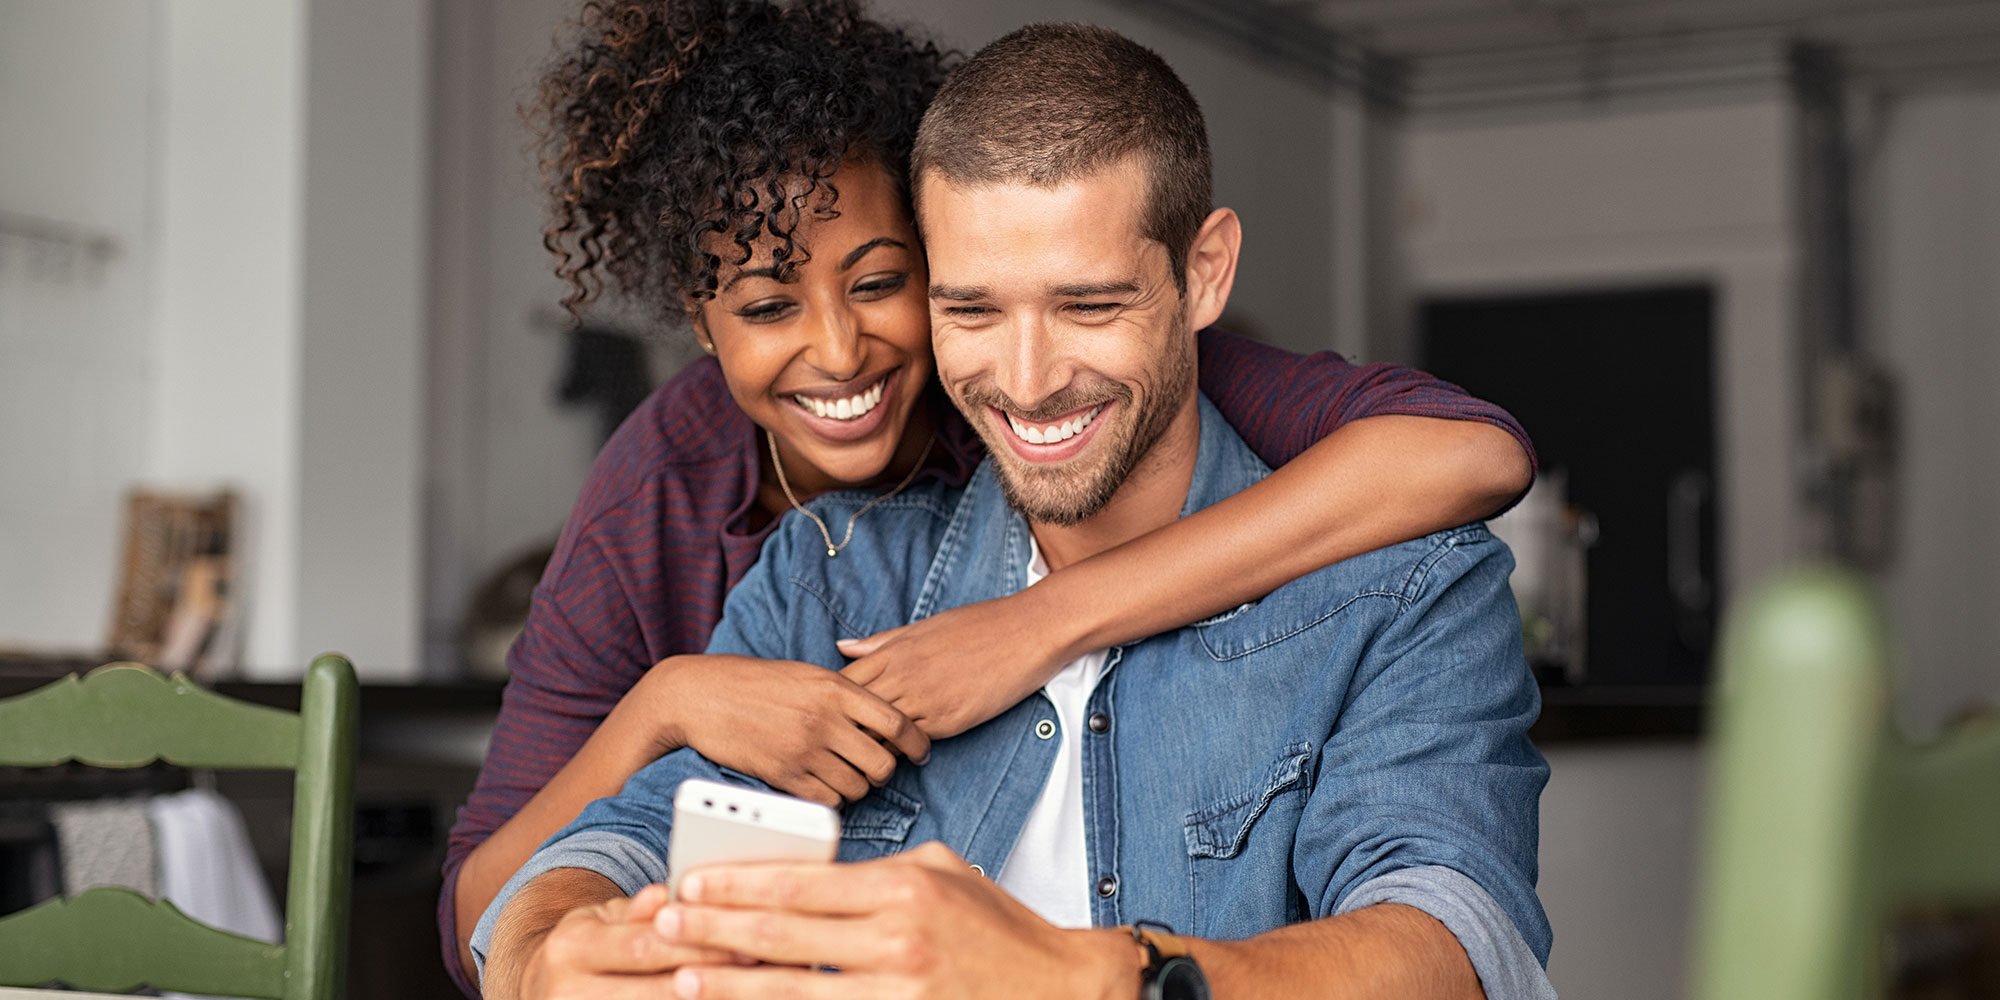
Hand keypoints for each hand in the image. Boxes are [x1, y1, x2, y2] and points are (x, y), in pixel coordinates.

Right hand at [513, 884, 740, 999]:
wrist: (540, 992)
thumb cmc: (586, 951)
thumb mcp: (601, 921)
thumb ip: (638, 911)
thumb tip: (668, 894)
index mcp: (571, 947)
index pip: (644, 945)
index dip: (698, 944)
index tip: (746, 940)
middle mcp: (567, 991)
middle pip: (654, 990)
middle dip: (710, 977)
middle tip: (757, 967)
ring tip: (746, 989)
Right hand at [647, 655, 929, 806]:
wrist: (701, 695)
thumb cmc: (756, 682)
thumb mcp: (807, 674)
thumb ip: (845, 694)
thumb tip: (883, 718)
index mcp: (836, 688)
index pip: (898, 722)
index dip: (917, 743)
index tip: (920, 752)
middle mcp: (825, 719)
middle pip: (882, 763)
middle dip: (883, 771)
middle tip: (873, 768)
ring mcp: (804, 749)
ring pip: (858, 787)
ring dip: (857, 786)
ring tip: (844, 775)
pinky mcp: (783, 775)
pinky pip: (827, 801)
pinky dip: (831, 798)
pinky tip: (822, 786)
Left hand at [654, 842, 1138, 999]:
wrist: (1063, 990)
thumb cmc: (1001, 930)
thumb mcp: (944, 873)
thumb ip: (880, 870)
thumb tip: (815, 872)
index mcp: (903, 885)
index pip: (802, 880)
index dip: (738, 881)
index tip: (691, 881)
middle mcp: (898, 937)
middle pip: (784, 933)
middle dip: (715, 928)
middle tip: (663, 923)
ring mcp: (900, 990)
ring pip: (793, 990)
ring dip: (731, 986)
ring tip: (684, 979)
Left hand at [838, 592, 1073, 738]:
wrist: (1028, 631)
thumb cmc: (979, 625)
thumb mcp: (924, 627)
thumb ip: (882, 642)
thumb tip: (842, 647)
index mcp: (894, 651)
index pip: (843, 684)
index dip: (834, 704)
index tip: (834, 715)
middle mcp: (903, 676)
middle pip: (854, 713)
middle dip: (845, 731)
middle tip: (842, 746)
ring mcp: (925, 699)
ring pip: (879, 733)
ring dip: (872, 747)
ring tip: (869, 758)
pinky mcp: (949, 720)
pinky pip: (913, 743)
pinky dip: (904, 751)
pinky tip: (904, 754)